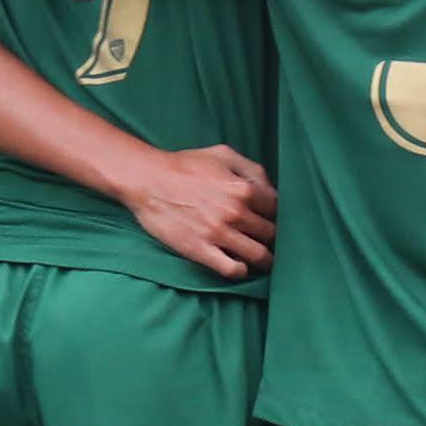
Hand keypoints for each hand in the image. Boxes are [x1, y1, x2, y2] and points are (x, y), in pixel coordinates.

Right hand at [116, 143, 274, 277]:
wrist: (148, 180)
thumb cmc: (184, 165)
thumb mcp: (222, 154)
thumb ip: (252, 169)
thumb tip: (271, 191)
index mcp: (243, 189)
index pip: (277, 209)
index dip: (275, 214)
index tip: (269, 219)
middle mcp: (235, 213)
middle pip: (271, 234)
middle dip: (271, 237)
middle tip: (266, 239)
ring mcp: (218, 234)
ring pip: (259, 256)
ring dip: (264, 259)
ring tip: (262, 259)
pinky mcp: (201, 250)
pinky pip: (233, 270)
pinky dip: (241, 271)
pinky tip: (239, 265)